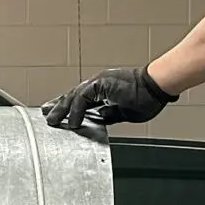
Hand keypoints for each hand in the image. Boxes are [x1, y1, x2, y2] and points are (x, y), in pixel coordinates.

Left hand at [44, 66, 173, 133]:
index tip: (60, 114)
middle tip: (46, 113)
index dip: (69, 107)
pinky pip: (83, 99)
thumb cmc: (148, 97)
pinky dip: (76, 111)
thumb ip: (110, 114)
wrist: (158, 87)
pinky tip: (72, 122)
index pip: (81, 99)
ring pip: (74, 96)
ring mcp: (99, 82)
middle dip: (58, 105)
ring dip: (61, 109)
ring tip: (52, 120)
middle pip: (73, 95)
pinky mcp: (101, 84)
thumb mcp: (124, 112)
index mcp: (105, 89)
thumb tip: (99, 119)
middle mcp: (99, 84)